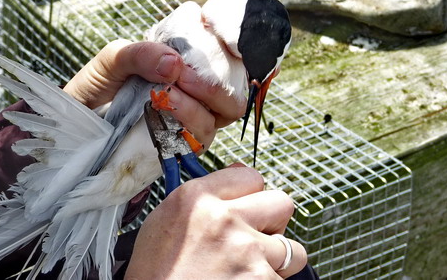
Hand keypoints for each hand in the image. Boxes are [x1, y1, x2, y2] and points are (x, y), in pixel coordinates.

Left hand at [63, 39, 244, 148]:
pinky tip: (162, 110)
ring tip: (164, 96)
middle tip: (184, 76)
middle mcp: (196, 89)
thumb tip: (175, 63)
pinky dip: (187, 121)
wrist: (78, 122)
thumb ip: (141, 54)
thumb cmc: (98, 85)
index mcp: (185, 60)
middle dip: (216, 81)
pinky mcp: (184, 144)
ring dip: (197, 102)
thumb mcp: (113, 59)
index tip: (217, 33)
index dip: (233, 39)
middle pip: (235, 86)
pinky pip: (202, 136)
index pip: (227, 49)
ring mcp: (193, 117)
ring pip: (223, 112)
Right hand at [126, 165, 307, 278]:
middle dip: (272, 222)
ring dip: (275, 260)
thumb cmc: (156, 274)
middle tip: (254, 238)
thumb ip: (201, 198)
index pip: (249, 175)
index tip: (245, 205)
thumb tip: (233, 182)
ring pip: (291, 248)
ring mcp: (247, 251)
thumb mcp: (164, 221)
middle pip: (280, 203)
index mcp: (196, 198)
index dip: (249, 194)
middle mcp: (223, 218)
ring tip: (247, 269)